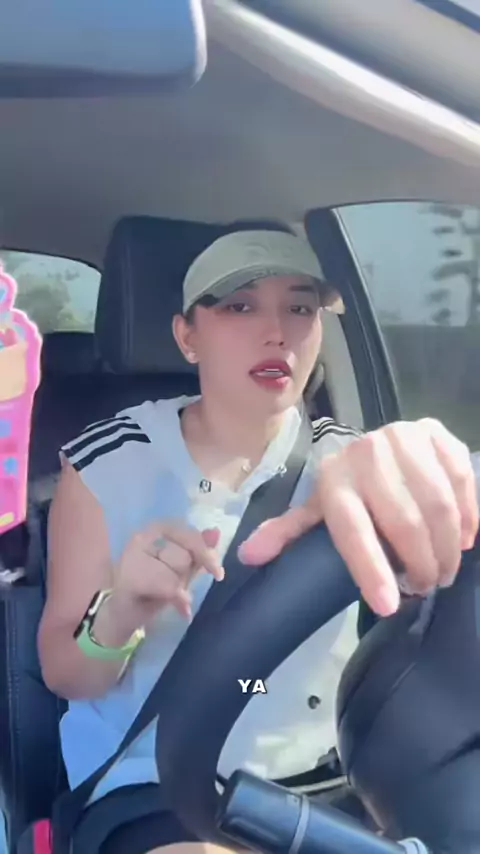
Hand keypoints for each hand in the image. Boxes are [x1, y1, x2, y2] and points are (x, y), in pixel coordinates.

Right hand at [95, 522, 223, 644]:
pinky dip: (173, 598)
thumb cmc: (154, 588)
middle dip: (184, 576)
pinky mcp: (129, 575)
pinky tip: (167, 604)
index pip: (190, 535)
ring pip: (175, 572)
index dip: (205, 554)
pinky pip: (166, 586)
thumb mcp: (182, 570)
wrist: (124, 614)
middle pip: (184, 556)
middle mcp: (142, 535)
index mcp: (157, 529)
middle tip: (170, 586)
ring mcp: (132, 554)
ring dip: (176, 589)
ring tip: (162, 593)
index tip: (218, 574)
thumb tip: (215, 533)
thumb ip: (198, 552)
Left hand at [238, 419, 478, 616]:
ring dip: (448, 547)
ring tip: (445, 569)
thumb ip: (289, 533)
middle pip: (405, 523)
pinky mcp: (436, 433)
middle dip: (422, 565)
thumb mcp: (319, 510)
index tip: (390, 606)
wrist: (379, 447)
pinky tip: (464, 539)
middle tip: (428, 586)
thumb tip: (247, 556)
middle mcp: (367, 454)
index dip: (371, 570)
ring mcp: (404, 439)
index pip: (352, 531)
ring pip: (438, 505)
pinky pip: (462, 481)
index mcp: (333, 480)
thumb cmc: (348, 490)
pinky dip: (469, 516)